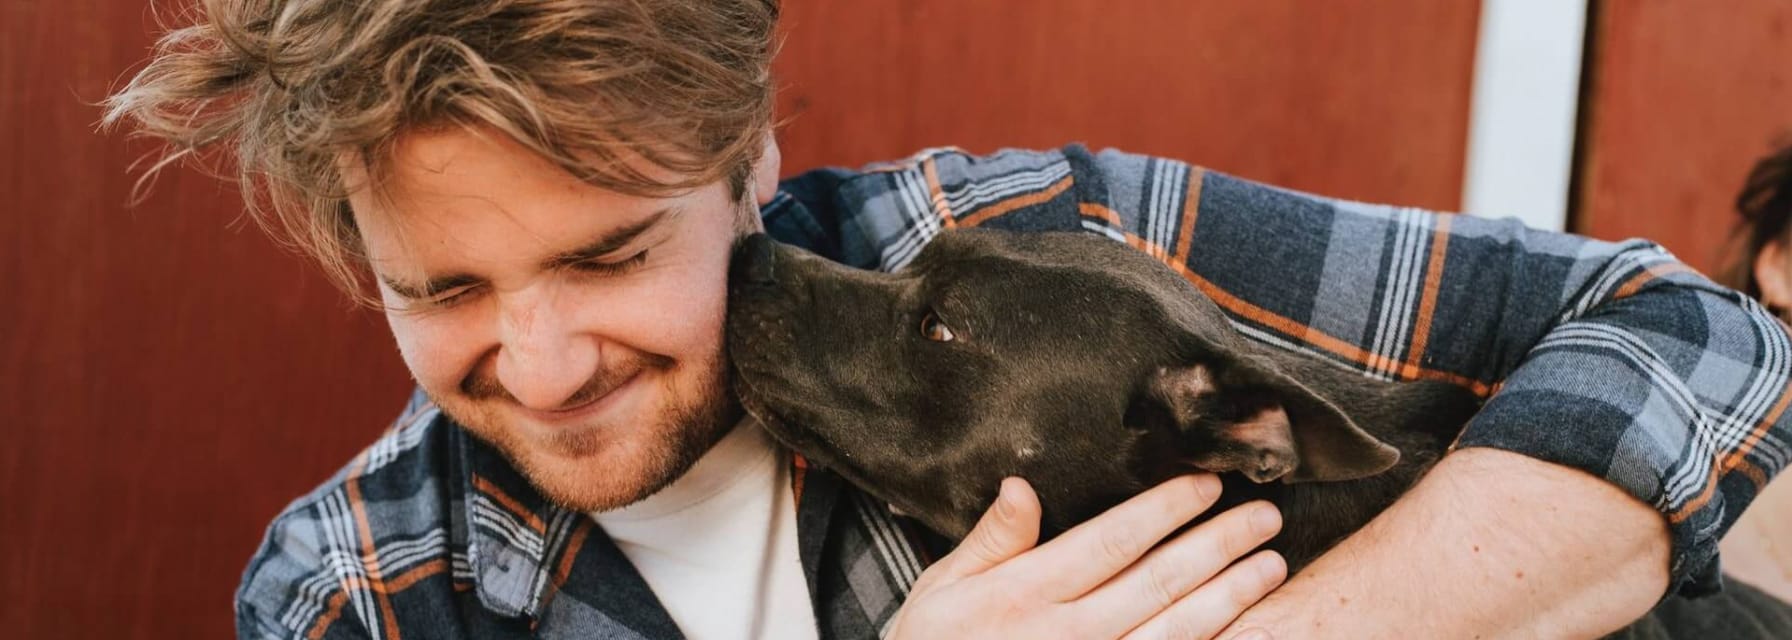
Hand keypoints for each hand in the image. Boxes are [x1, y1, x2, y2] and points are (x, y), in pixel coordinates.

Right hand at [886, 475, 1285, 639]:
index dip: (1164, 511)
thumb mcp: (943, 590)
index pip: (1112, 542)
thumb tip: (1022, 485)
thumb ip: (991, 539)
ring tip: (1271, 565)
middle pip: (1158, 583)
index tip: (1206, 485)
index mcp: (1026, 595)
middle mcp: (1067, 635)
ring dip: (1230, 597)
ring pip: (1177, 631)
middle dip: (1218, 545)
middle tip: (1264, 515)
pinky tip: (1247, 631)